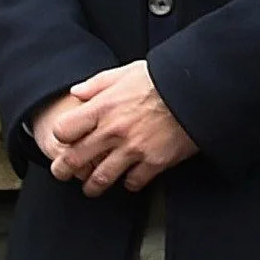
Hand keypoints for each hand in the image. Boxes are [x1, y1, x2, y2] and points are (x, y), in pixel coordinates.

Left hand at [44, 60, 195, 193]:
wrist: (197, 92)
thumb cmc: (163, 79)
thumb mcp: (126, 72)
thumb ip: (98, 84)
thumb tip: (77, 92)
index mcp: (103, 107)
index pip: (64, 131)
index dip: (62, 137)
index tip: (66, 140)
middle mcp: (114, 131)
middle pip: (75, 160)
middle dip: (63, 170)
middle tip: (63, 173)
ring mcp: (134, 149)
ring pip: (101, 178)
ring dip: (93, 186)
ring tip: (93, 187)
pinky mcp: (155, 162)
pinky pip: (133, 182)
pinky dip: (129, 183)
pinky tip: (130, 178)